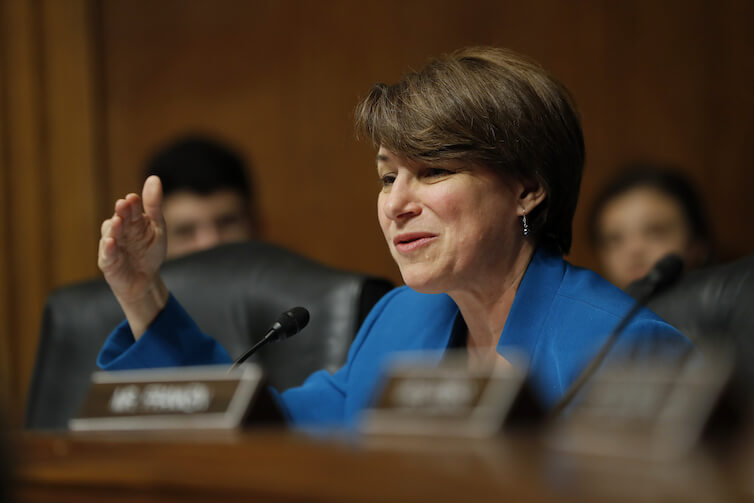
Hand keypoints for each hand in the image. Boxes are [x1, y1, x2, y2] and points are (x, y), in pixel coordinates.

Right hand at [98, 176, 168, 338]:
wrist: (146, 279)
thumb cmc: (150, 251)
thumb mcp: (157, 228)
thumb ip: (155, 206)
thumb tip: (154, 178)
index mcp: (133, 220)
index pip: (132, 208)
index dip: (133, 204)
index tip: (134, 198)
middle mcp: (119, 229)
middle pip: (120, 218)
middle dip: (121, 212)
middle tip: (123, 204)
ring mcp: (112, 245)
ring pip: (110, 234)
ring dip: (114, 228)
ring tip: (118, 222)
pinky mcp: (108, 261)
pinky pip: (106, 254)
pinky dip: (108, 248)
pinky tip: (111, 242)